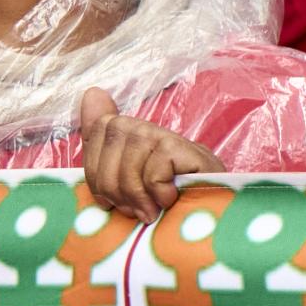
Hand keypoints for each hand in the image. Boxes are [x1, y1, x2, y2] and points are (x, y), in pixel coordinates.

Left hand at [77, 88, 224, 224]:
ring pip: (130, 160)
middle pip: (109, 145)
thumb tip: (92, 91)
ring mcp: (167, 136)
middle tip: (133, 212)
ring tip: (150, 213)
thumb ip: (102, 146)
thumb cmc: (165, 203)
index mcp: (129, 132)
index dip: (96, 174)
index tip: (110, 202)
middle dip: (114, 189)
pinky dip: (159, 192)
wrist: (213, 214)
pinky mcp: (185, 150)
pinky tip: (171, 201)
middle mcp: (148, 127)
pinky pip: (154, 171)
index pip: (96, 132)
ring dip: (137, 195)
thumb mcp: (127, 183)